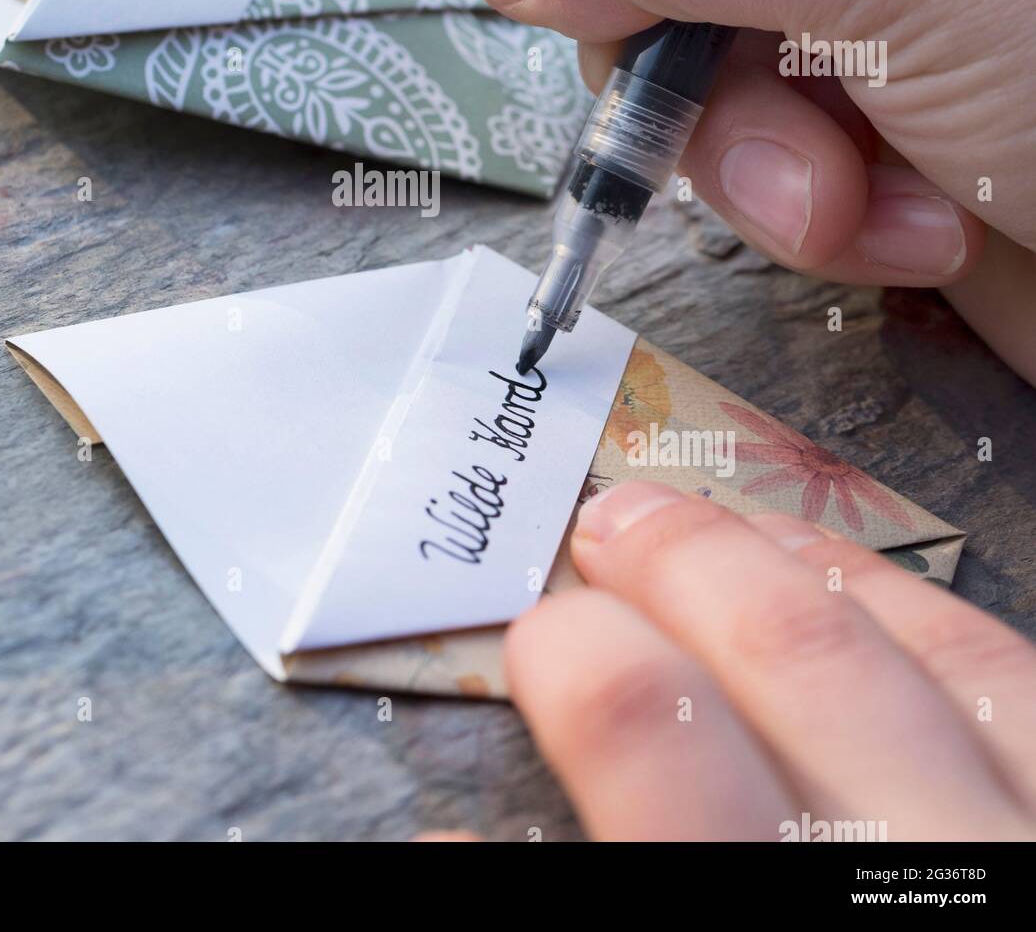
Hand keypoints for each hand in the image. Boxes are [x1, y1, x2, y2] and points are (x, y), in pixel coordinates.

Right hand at [451, 483, 1035, 840]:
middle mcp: (925, 857)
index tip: (535, 639)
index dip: (584, 672)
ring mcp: (1026, 833)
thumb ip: (578, 892)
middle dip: (683, 569)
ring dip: (800, 572)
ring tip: (705, 526)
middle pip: (797, 662)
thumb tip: (442, 835)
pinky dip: (919, 615)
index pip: (662, 757)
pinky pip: (1016, 681)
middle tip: (605, 527)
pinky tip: (852, 583)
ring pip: (927, 654)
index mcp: (773, 907)